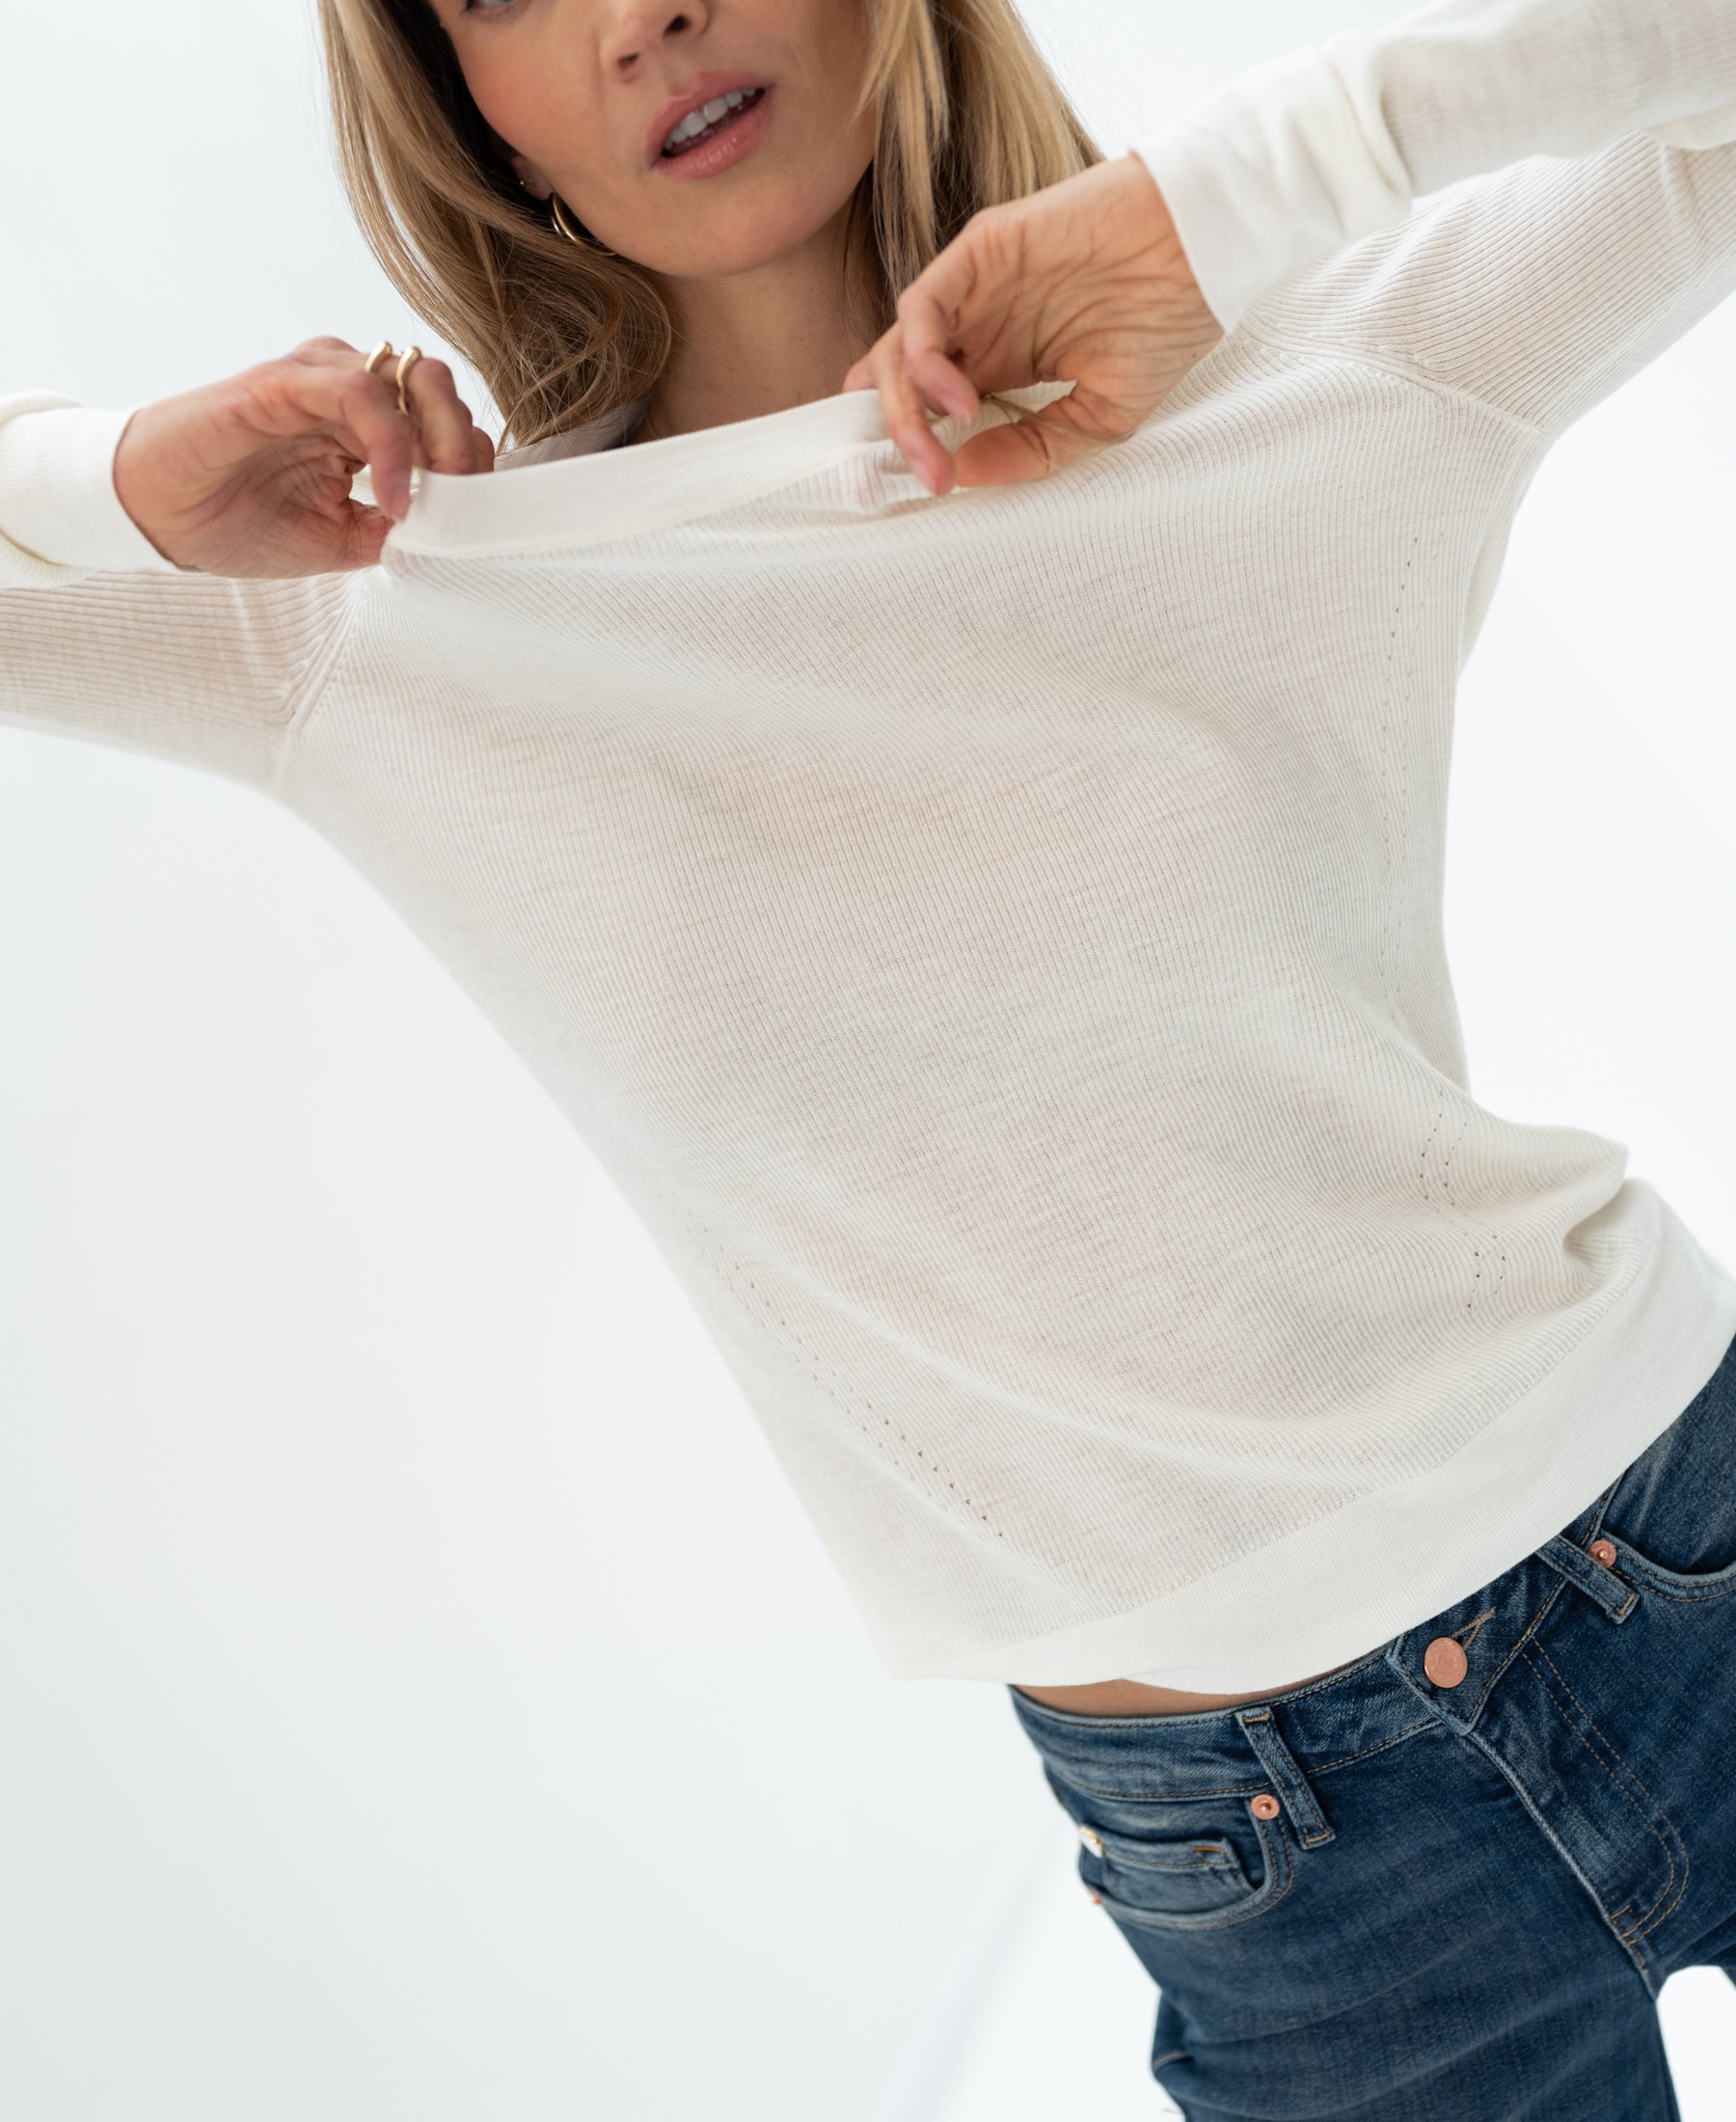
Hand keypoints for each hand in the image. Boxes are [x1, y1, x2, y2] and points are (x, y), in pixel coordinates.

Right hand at [112, 336, 493, 577]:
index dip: (471, 465)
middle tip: (468, 502)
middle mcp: (348, 389)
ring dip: (442, 441)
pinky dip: (393, 445)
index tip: (475, 518)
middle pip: (439, 389)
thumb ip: (395, 530)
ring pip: (413, 378)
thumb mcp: (340, 541)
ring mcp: (319, 379)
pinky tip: (390, 496)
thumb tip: (453, 533)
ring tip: (434, 501)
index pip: (444, 423)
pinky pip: (363, 392)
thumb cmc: (237, 521)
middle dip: (469, 445)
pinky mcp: (287, 381)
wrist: (160, 518)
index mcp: (364, 423)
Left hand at [842, 154, 1222, 495]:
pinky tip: (958, 400)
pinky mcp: (981, 250)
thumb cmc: (1167, 323)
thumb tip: (963, 474)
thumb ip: (1031, 449)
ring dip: (903, 408)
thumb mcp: (1100, 417)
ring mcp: (976, 288)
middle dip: (901, 439)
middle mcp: (980, 325)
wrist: (1206, 249)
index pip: (927, 405)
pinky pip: (921, 303)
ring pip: (899, 347)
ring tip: (935, 451)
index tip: (926, 490)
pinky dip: (923, 357)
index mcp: (1002, 362)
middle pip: (902, 383)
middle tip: (930, 481)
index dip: (913, 446)